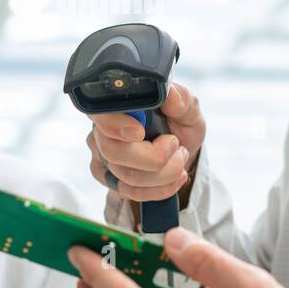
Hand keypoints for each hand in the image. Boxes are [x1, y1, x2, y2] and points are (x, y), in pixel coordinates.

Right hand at [86, 83, 205, 207]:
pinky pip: (128, 191)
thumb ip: (182, 100)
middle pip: (112, 151)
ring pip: (125, 176)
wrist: (179, 151)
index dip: (115, 125)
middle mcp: (101, 129)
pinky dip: (158, 189)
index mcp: (116, 103)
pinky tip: (173, 179)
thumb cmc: (179, 124)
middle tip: (177, 147)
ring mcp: (101, 155)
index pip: (100, 114)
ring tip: (180, 160)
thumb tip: (171, 96)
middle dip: (154, 158)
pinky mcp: (107, 177)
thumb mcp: (188, 110)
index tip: (139, 132)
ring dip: (163, 174)